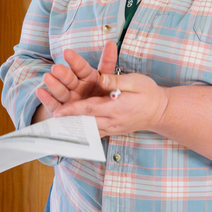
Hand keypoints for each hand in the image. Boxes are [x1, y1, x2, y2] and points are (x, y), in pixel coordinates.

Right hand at [34, 43, 116, 121]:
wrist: (91, 116)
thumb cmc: (99, 94)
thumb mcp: (106, 79)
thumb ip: (107, 62)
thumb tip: (111, 42)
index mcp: (87, 77)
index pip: (81, 67)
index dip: (74, 60)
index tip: (67, 52)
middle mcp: (76, 86)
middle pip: (69, 78)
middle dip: (63, 73)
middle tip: (56, 68)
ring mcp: (67, 98)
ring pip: (60, 91)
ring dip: (53, 84)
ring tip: (47, 78)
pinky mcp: (60, 110)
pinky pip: (53, 104)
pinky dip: (47, 99)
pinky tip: (40, 91)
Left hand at [54, 71, 169, 137]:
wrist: (162, 111)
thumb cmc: (149, 92)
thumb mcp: (136, 81)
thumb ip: (116, 81)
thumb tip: (99, 78)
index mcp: (117, 107)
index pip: (90, 109)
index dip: (72, 110)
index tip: (57, 111)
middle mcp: (114, 121)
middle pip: (86, 123)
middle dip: (67, 121)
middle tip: (50, 121)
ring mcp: (114, 128)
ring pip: (89, 131)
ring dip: (73, 129)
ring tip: (56, 127)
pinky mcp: (114, 130)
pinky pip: (95, 133)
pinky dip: (83, 132)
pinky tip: (73, 129)